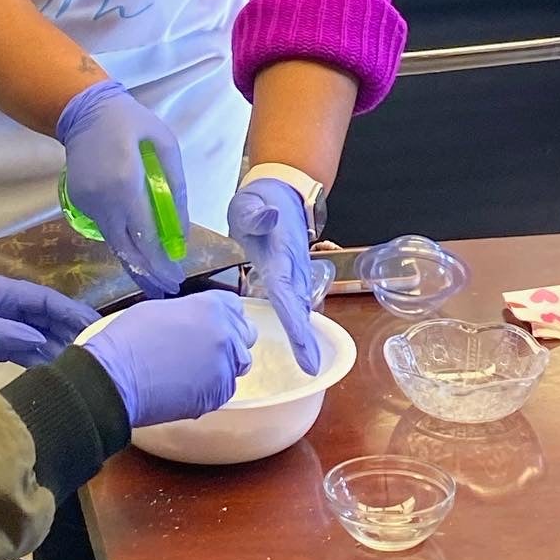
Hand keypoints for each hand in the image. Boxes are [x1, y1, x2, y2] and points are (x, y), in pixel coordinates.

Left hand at [0, 276, 98, 377]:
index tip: (95, 324)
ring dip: (59, 348)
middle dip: (71, 331)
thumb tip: (43, 342)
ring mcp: (6, 328)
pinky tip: (56, 372)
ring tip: (82, 364)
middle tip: (97, 348)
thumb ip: (4, 332)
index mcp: (6, 293)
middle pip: (49, 318)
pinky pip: (27, 352)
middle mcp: (11, 308)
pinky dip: (41, 360)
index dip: (71, 311)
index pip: (47, 300)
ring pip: (41, 336)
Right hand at [56, 81, 188, 297]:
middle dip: (147, 275)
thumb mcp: (165, 145)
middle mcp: (104, 201)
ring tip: (155, 277)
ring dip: (134, 261)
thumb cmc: (132, 123)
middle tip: (167, 291)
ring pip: (113, 242)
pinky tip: (137, 247)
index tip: (176, 280)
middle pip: (126, 250)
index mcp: (126, 184)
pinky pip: (104, 228)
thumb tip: (182, 228)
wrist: (85, 111)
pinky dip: (121, 240)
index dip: (161, 263)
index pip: (145, 237)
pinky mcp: (78, 203)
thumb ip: (175, 186)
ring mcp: (87, 204)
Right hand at [81, 293, 254, 426]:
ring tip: (193, 371)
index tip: (214, 325)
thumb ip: (192, 313)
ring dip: (223, 366)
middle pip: (245, 336)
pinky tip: (187, 388)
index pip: (236, 308)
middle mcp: (225, 333)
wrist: (117, 377)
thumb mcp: (163, 309)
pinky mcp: (218, 394)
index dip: (225, 317)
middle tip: (204, 350)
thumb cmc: (130, 337)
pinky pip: (225, 389)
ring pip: (238, 364)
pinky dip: (212, 389)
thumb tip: (197, 323)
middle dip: (230, 341)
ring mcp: (224, 365)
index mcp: (211, 306)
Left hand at [228, 179, 319, 374]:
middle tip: (311, 367)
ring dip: (304, 335)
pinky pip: (297, 304)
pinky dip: (299, 325)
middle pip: (298, 307)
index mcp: (280, 255)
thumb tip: (268, 217)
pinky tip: (301, 347)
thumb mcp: (248, 201)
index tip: (305, 348)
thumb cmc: (258, 201)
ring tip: (310, 364)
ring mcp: (297, 273)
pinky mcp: (293, 276)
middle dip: (304, 338)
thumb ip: (254, 213)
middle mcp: (294, 268)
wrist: (281, 192)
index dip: (294, 323)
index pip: (286, 292)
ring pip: (301, 307)